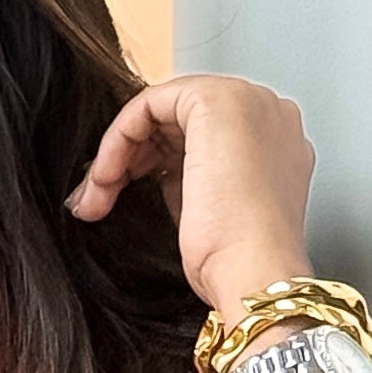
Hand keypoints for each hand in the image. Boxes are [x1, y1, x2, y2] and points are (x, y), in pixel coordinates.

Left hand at [66, 74, 317, 319]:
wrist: (253, 273)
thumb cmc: (238, 259)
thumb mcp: (207, 207)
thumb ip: (187, 174)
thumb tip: (146, 167)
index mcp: (274, 141)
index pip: (200, 133)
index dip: (154, 160)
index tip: (118, 195)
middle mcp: (266, 112)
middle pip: (177, 118)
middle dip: (131, 156)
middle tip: (98, 198)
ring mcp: (245, 100)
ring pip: (159, 110)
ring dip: (118, 153)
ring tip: (96, 198)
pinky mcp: (214, 99)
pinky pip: (147, 105)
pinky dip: (118, 139)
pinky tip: (107, 176)